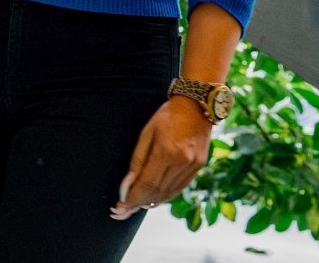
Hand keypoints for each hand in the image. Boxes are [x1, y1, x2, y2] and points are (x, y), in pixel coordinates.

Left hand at [111, 97, 212, 219]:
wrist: (197, 106)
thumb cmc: (167, 115)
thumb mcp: (146, 132)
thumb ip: (137, 159)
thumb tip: (127, 183)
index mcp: (167, 151)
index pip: (147, 183)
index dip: (132, 198)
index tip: (119, 206)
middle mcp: (182, 162)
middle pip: (157, 192)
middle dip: (137, 204)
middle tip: (121, 212)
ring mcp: (193, 166)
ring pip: (170, 193)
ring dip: (151, 203)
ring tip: (133, 208)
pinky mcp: (199, 166)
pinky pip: (180, 188)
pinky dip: (166, 196)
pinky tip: (154, 199)